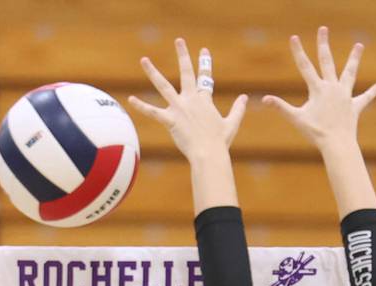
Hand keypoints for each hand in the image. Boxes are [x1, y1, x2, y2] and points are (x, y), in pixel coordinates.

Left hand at [128, 38, 247, 162]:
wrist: (209, 154)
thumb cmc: (220, 142)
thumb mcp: (231, 124)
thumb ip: (238, 109)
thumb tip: (245, 98)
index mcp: (205, 100)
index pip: (205, 78)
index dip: (205, 63)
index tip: (204, 51)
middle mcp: (191, 99)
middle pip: (186, 73)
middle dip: (183, 55)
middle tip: (178, 41)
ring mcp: (179, 108)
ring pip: (163, 86)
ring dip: (153, 72)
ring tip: (144, 60)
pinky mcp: (170, 120)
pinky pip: (153, 112)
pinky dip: (141, 106)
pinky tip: (130, 99)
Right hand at [263, 28, 375, 150]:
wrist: (336, 144)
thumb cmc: (315, 133)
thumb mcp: (296, 119)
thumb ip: (281, 107)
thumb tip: (264, 99)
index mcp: (318, 89)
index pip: (305, 66)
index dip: (298, 52)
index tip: (294, 38)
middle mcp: (333, 87)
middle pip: (327, 61)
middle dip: (323, 44)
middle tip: (323, 29)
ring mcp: (345, 95)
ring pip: (350, 73)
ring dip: (354, 59)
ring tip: (359, 45)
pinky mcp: (355, 106)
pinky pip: (365, 98)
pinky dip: (372, 92)